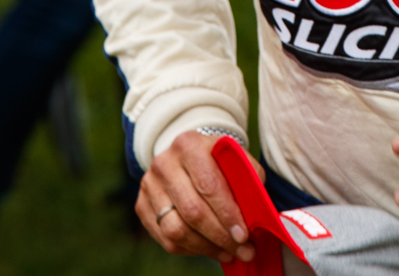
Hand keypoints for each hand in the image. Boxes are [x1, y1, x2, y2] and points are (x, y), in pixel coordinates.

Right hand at [137, 131, 260, 264]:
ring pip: (176, 229)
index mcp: (189, 145)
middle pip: (192, 211)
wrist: (187, 157)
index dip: (227, 213)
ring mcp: (149, 185)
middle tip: (242, 250)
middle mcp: (164, 163)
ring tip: (228, 253)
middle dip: (220, 236)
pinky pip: (165, 239)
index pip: (208, 185)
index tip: (244, 234)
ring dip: (206, 247)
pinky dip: (191, 250)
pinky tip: (210, 249)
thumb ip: (248, 181)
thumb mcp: (236, 160)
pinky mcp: (141, 205)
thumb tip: (258, 215)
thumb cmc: (218, 163)